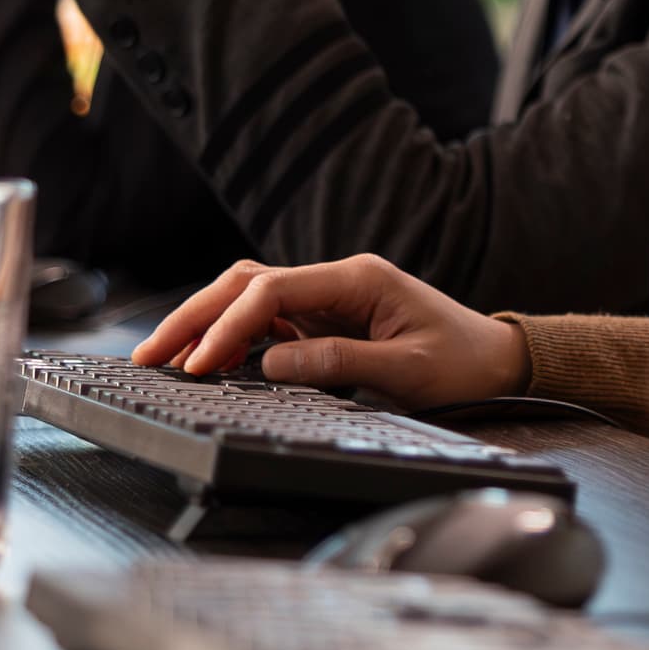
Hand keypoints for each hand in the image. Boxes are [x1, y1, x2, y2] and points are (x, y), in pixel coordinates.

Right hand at [131, 253, 528, 404]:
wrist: (499, 359)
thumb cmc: (464, 362)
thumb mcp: (407, 371)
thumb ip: (338, 365)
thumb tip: (270, 364)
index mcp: (358, 278)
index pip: (272, 290)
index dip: (228, 325)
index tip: (199, 364)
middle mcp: (338, 280)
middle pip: (248, 284)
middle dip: (195, 316)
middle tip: (149, 354)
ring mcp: (330, 298)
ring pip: (251, 297)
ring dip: (206, 323)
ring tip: (164, 359)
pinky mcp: (328, 319)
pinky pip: (269, 321)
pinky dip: (234, 338)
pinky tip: (210, 362)